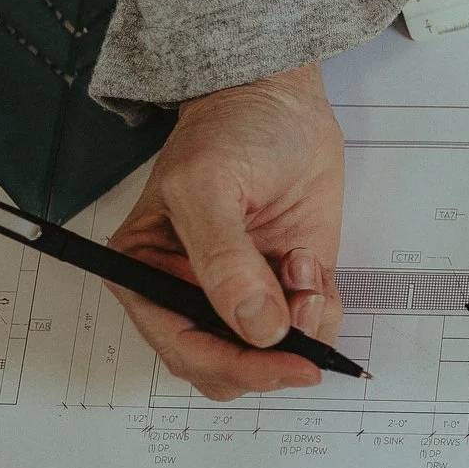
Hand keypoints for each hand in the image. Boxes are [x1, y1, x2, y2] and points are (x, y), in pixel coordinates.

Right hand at [107, 63, 345, 399]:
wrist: (281, 101)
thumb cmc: (228, 131)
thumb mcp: (209, 186)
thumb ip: (225, 262)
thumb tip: (254, 324)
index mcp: (147, 274)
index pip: (183, 347)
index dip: (232, 366)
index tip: (280, 364)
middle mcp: (192, 291)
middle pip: (228, 366)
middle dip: (271, 356)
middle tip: (304, 325)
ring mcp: (245, 292)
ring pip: (274, 354)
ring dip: (301, 326)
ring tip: (302, 268)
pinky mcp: (288, 284)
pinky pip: (310, 326)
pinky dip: (322, 308)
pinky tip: (309, 263)